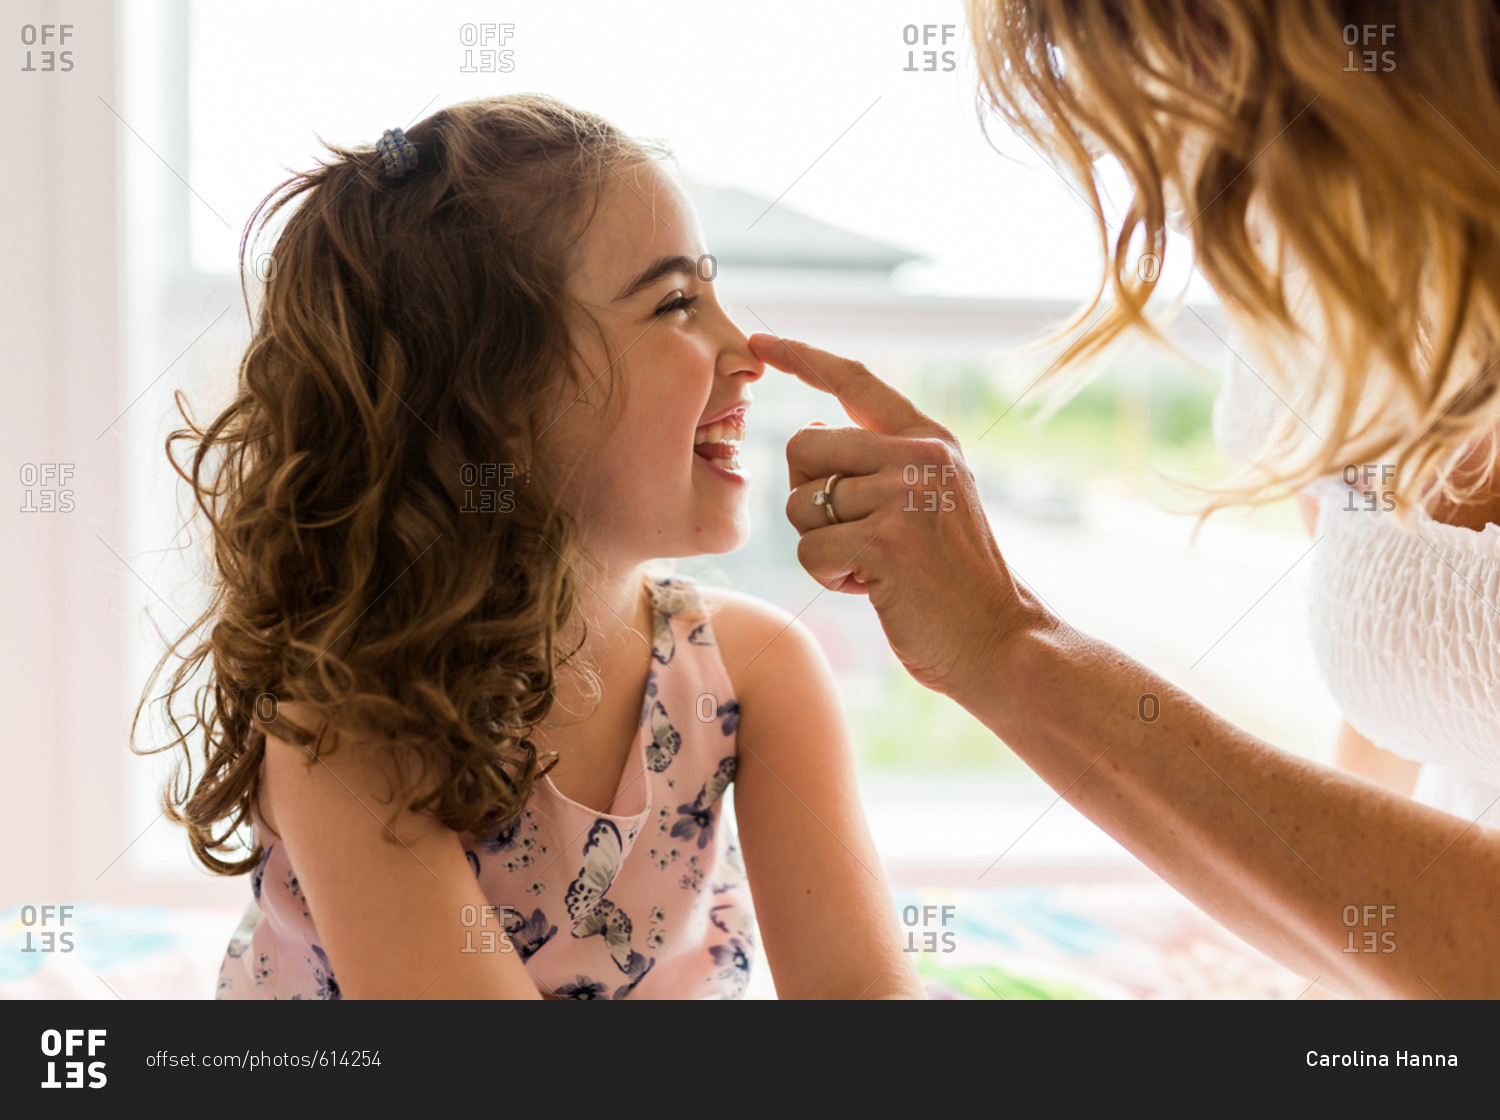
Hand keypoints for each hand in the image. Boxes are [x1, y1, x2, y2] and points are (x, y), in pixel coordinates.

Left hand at [748, 333, 1042, 701]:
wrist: (998, 641)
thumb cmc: (951, 581)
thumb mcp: (928, 502)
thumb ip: (879, 462)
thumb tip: (811, 427)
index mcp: (929, 440)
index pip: (854, 381)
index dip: (802, 358)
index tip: (758, 342)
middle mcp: (919, 455)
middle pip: (804, 447)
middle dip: (808, 497)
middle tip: (853, 534)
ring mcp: (904, 495)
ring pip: (801, 506)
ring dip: (823, 546)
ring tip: (874, 566)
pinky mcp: (887, 541)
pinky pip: (810, 551)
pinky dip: (830, 579)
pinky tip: (875, 588)